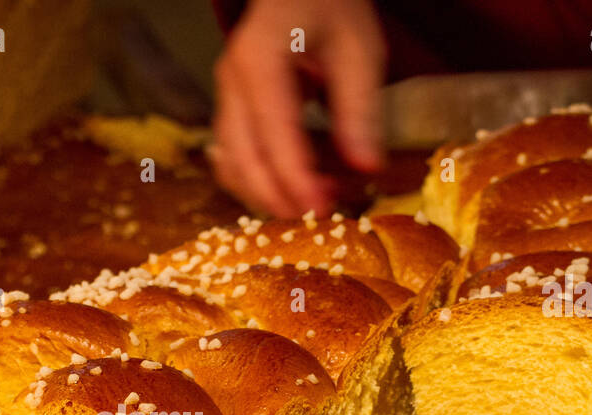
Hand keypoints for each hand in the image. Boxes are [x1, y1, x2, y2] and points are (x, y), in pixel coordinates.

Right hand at [211, 0, 384, 217]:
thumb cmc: (330, 5)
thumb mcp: (358, 49)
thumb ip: (359, 109)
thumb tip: (366, 168)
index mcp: (259, 59)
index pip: (274, 135)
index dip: (296, 180)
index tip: (324, 210)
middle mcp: (231, 80)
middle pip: (242, 159)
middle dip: (278, 197)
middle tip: (321, 216)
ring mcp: (225, 95)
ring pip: (230, 164)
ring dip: (265, 194)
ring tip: (311, 203)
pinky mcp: (230, 109)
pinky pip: (232, 158)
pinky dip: (256, 181)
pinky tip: (290, 189)